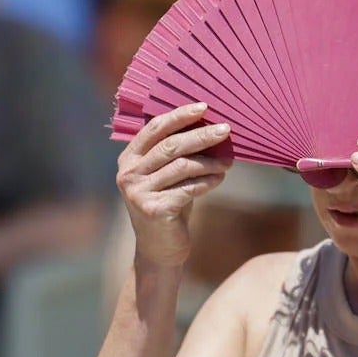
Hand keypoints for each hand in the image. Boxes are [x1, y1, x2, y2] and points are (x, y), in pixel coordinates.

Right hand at [116, 102, 232, 267]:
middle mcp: (129, 174)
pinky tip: (219, 179)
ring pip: (182, 166)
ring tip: (228, 162)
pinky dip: (208, 182)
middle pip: (171, 146)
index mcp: (129, 159)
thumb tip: (211, 125)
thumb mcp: (166, 176)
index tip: (204, 107)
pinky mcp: (154, 210)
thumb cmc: (168, 204)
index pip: (154, 128)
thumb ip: (175, 153)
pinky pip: (188, 188)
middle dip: (202, 136)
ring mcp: (139, 192)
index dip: (179, 115)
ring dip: (210, 162)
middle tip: (226, 130)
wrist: (159, 249)